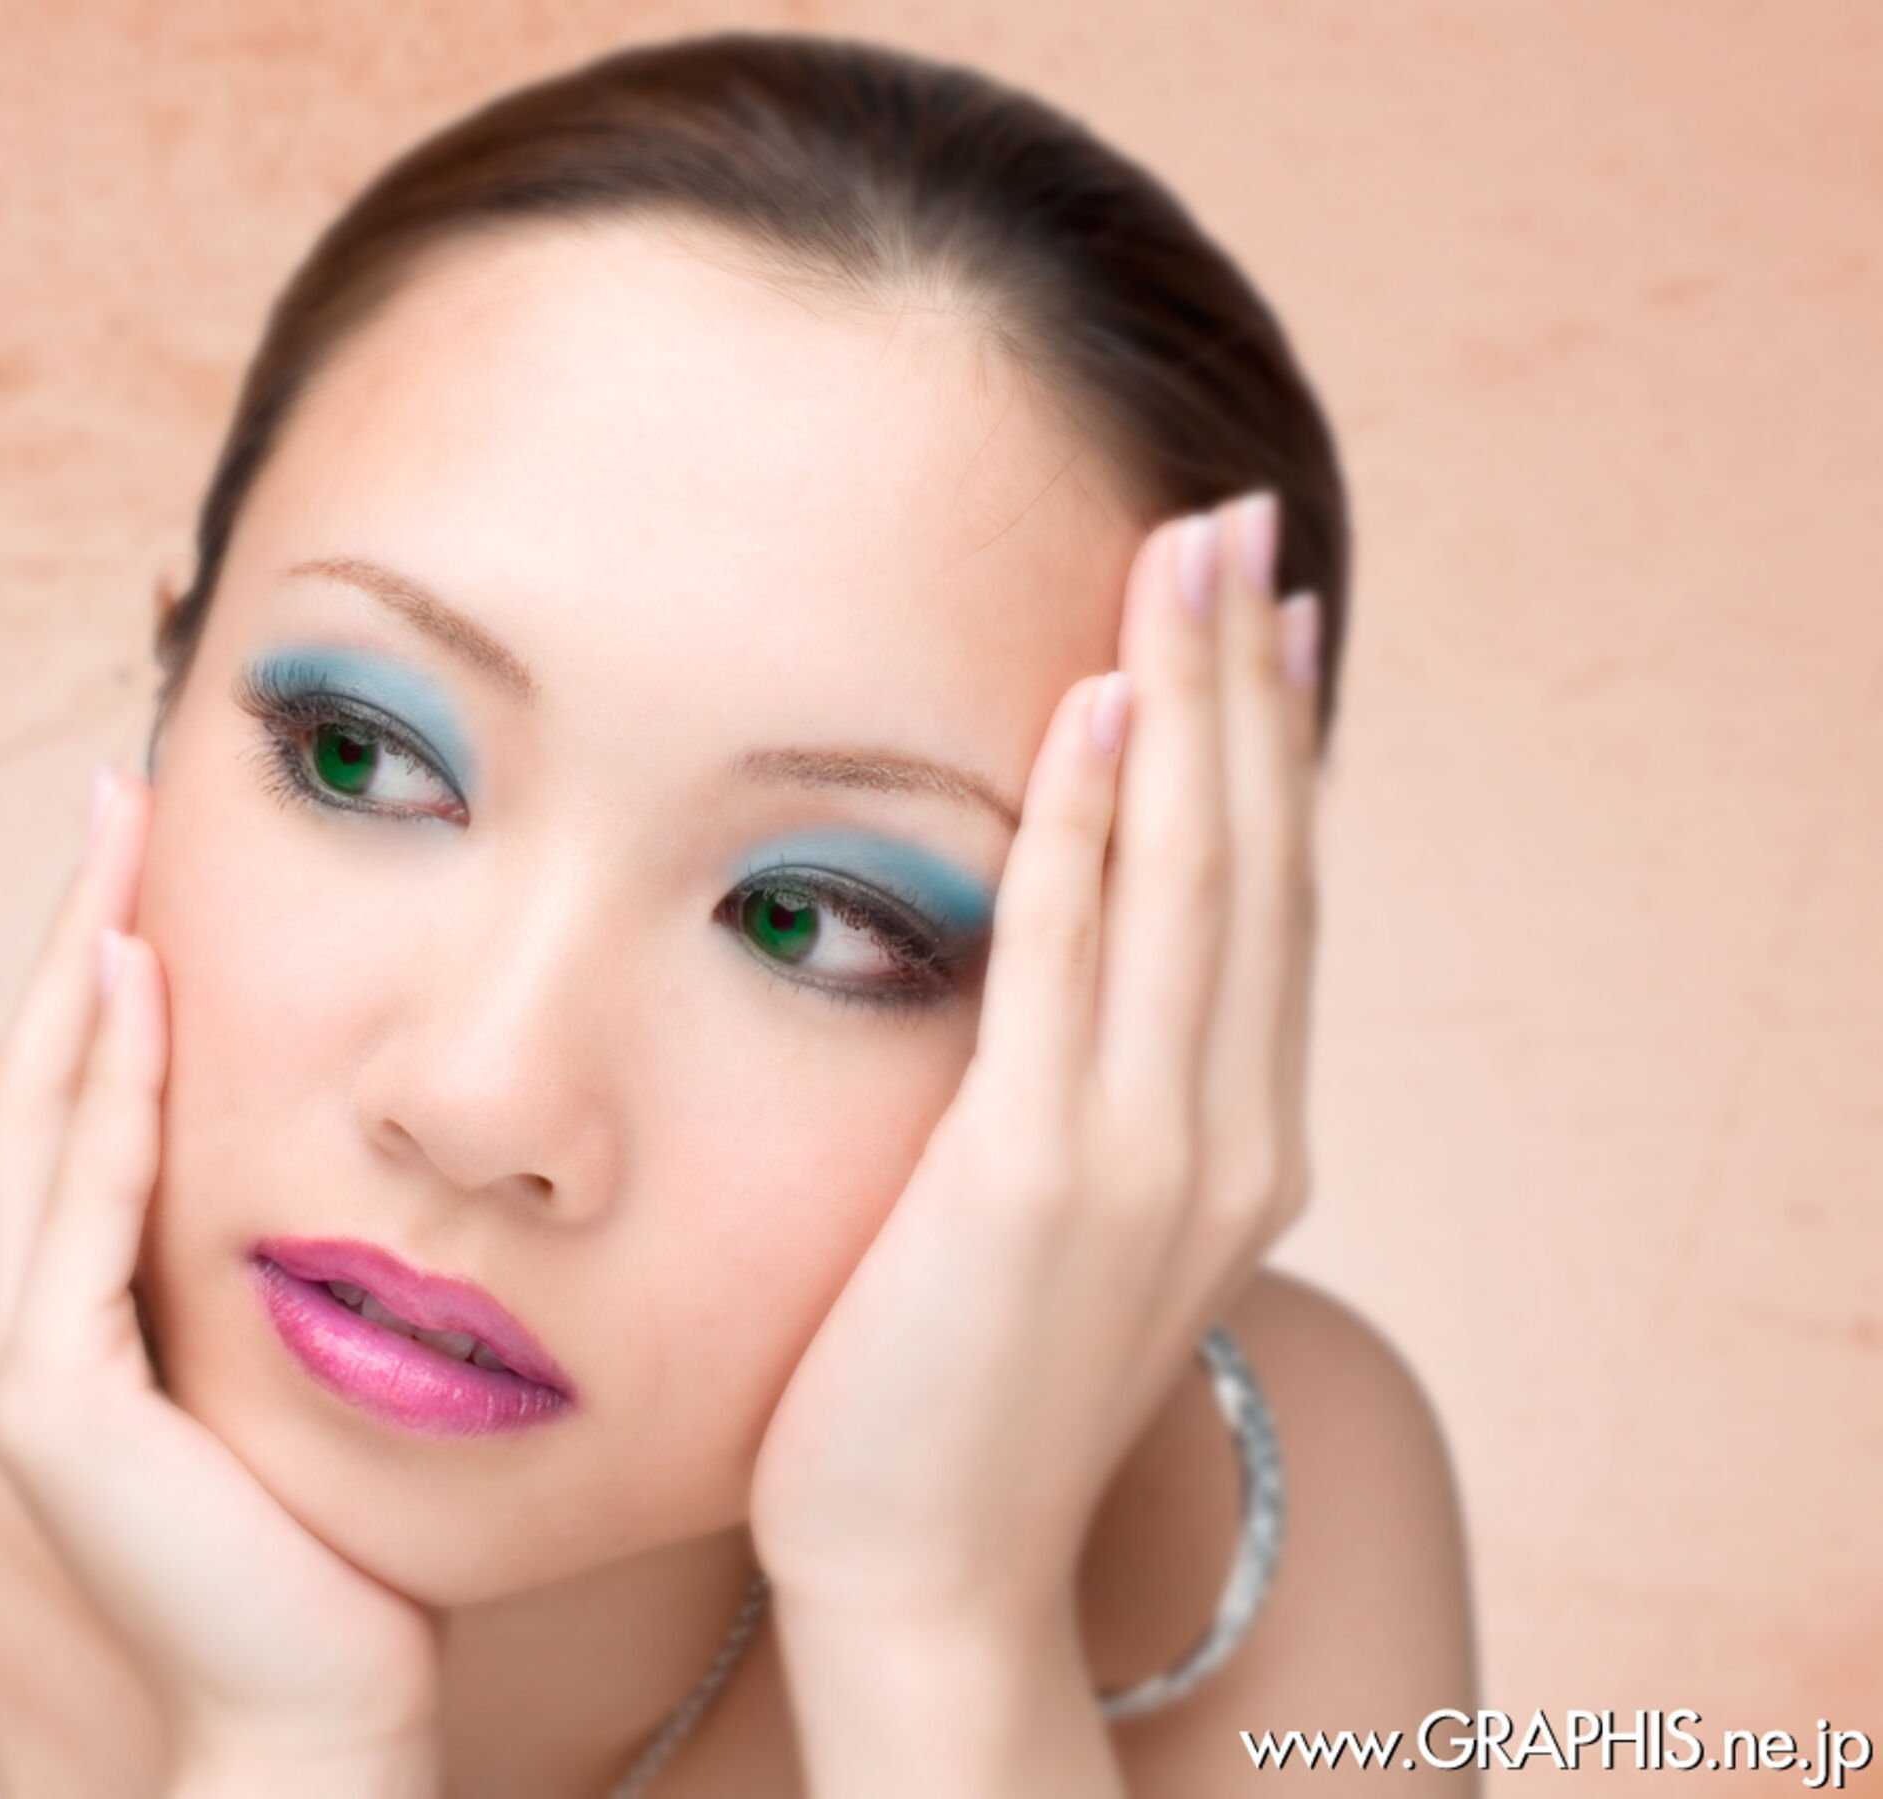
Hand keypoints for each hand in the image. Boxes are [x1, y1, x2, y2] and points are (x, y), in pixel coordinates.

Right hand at [0, 765, 445, 1775]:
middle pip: (33, 1082)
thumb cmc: (346, 1533)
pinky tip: (143, 984)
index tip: (153, 843)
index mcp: (82, 1307)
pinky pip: (78, 1214)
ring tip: (120, 842)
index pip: (80, 1101)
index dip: (105, 965)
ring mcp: (24, 1364)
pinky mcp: (52, 1403)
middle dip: (73, 927)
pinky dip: (109, 1094)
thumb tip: (369, 1129)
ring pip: (35, 1125)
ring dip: (77, 974)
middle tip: (120, 789)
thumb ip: (288, 1252)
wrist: (323, 1705)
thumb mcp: (309, 1354)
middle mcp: (27, 1323)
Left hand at [748, 491, 1322, 1643]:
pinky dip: (1094, 831)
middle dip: (1247, 680)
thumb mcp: (1057, 1226)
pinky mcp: (1039, 1182)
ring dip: (1192, 704)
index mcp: (1239, 1143)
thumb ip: (1086, 1096)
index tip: (1268, 615)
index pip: (1271, 902)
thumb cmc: (954, 1389)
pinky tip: (1094, 712)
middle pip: (1257, 860)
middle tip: (1232, 518)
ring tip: (1184, 552)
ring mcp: (1150, 1161)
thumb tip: (1056, 979)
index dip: (1276, 747)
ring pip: (1193, 885)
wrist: (926, 1568)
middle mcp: (1230, 1138)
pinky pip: (1073, 965)